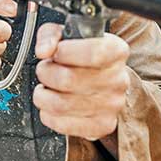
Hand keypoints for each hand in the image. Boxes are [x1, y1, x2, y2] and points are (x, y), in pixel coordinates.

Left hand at [32, 23, 129, 140]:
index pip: (93, 53)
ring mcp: (112, 105)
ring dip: (43, 95)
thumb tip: (44, 50)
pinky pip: (62, 124)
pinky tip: (52, 105)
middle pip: (68, 80)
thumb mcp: (68, 35)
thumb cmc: (84, 58)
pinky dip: (48, 115)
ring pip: (60, 104)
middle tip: (45, 70)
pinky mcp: (102, 125)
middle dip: (46, 73)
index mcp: (116, 51)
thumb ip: (51, 35)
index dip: (65, 52)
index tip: (56, 52)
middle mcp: (118, 79)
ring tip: (46, 88)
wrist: (104, 82)